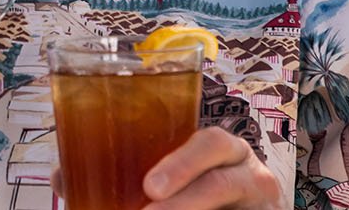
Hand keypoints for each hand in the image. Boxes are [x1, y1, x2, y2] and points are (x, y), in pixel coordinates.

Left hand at [140, 127, 284, 208]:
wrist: (248, 206)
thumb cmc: (207, 186)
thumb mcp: (189, 174)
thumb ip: (150, 176)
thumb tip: (83, 182)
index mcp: (228, 151)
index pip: (210, 143)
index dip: (181, 164)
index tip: (150, 187)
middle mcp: (253, 175)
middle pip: (222, 184)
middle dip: (185, 202)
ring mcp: (265, 206)